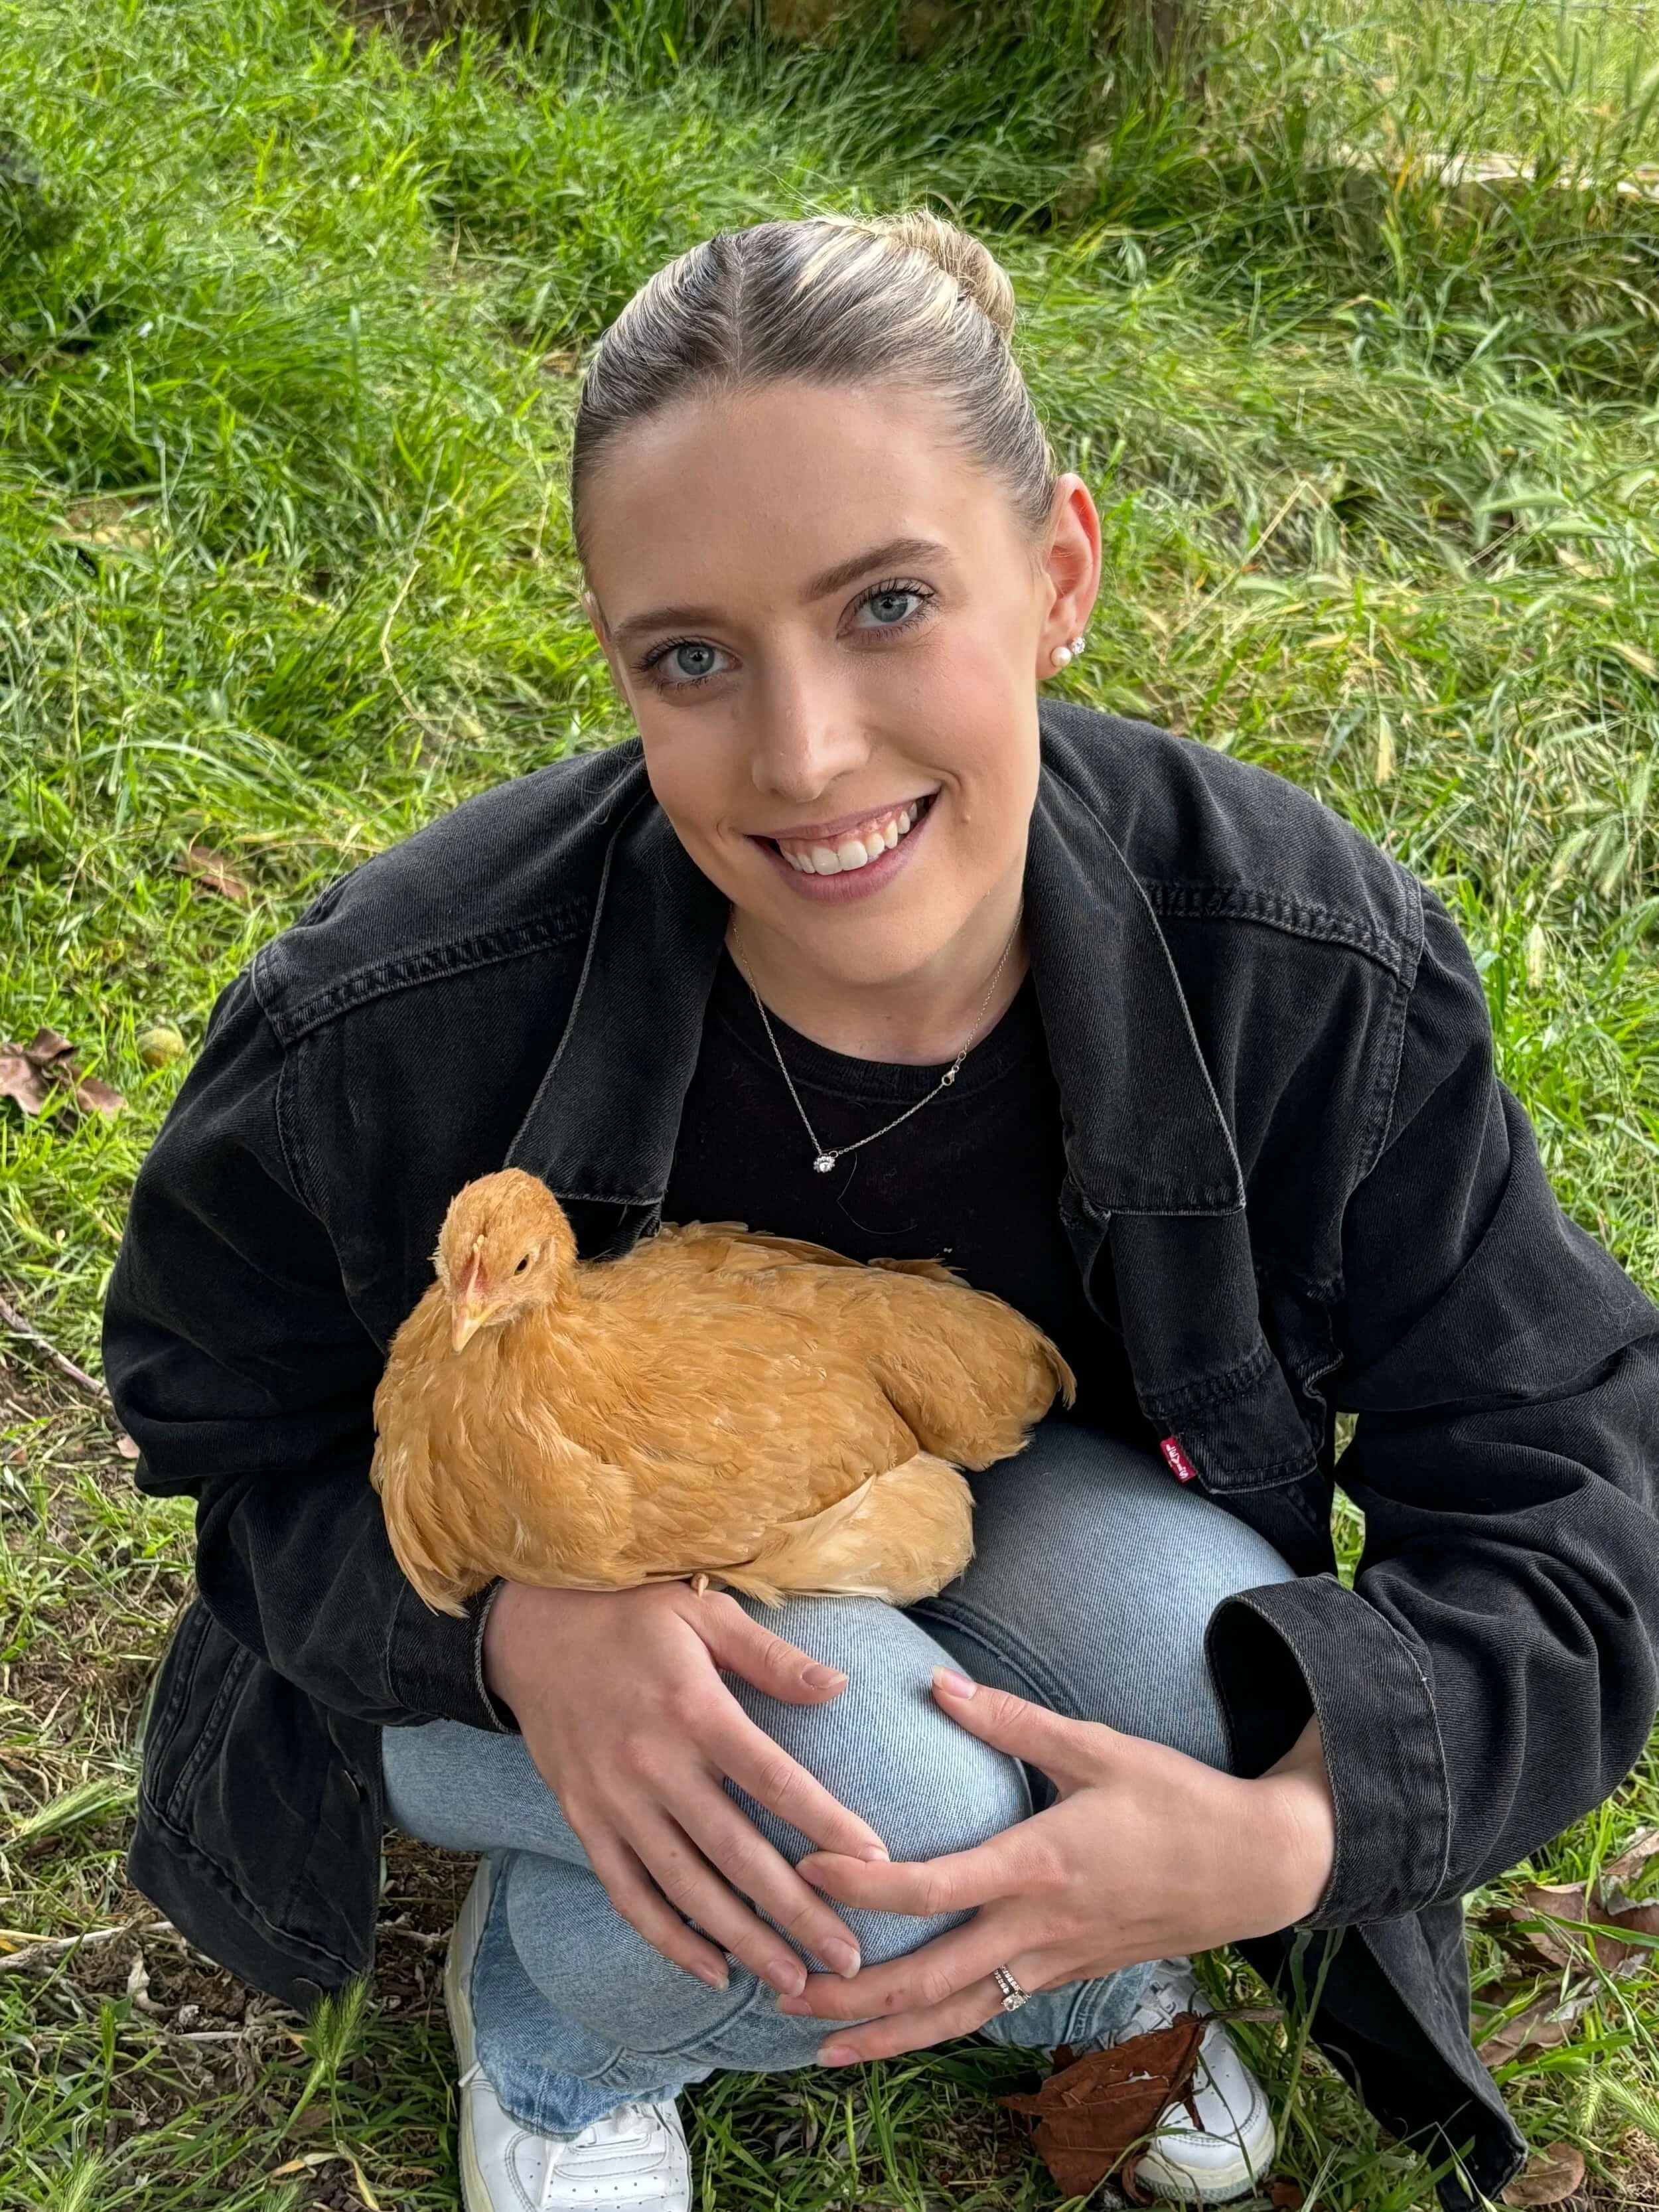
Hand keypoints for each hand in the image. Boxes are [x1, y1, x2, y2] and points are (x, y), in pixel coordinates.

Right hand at [482, 1580, 888, 1996]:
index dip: (825, 1821)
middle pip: (735, 1851)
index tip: (876, 1860)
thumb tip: (839, 1686)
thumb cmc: (631, 1616)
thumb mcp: (703, 1612)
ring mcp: (615, 1801)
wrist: (531, 1631)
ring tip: (793, 1981)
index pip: (772, 1778)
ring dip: (743, 1941)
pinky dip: (669, 1939)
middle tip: (848, 1957)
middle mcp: (654, 1765)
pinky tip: (714, 1971)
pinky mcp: (584, 1822)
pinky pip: (629, 1894)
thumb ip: (771, 1655)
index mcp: (693, 1710)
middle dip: (795, 1910)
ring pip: (686, 1887)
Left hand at [779, 1668, 1334, 2062]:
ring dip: (886, 2033)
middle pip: (929, 1979)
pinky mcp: (1065, 1975)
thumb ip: (1011, 1719)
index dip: (863, 1884)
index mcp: (1038, 1865)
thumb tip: (939, 1684)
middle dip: (853, 1994)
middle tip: (782, 1992)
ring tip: (819, 2043)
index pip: (932, 1888)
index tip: (807, 1868)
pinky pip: (988, 2011)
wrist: (1256, 1868)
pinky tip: (898, 2031)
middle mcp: (1037, 1928)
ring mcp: (1052, 1962)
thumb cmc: (1177, 1799)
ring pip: (956, 2015)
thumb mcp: (1097, 1746)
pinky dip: (936, 2028)